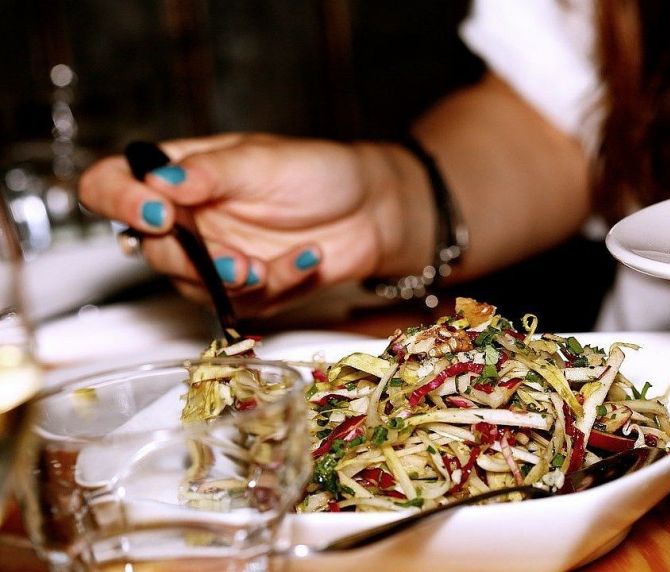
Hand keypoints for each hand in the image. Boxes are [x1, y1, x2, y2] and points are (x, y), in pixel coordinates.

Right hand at [79, 133, 431, 315]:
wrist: (372, 210)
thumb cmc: (318, 172)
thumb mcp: (263, 161)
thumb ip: (210, 173)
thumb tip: (158, 180)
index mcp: (178, 174)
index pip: (112, 184)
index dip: (118, 201)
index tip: (155, 213)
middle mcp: (187, 219)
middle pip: (148, 249)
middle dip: (186, 259)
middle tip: (231, 258)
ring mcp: (214, 257)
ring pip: (191, 286)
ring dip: (229, 280)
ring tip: (266, 265)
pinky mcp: (247, 291)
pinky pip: (243, 302)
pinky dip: (278, 283)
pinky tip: (309, 256)